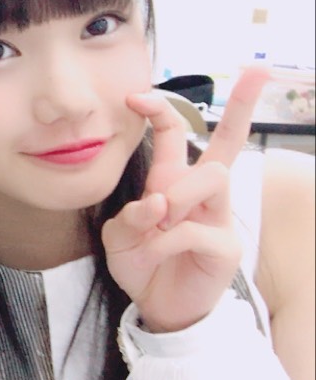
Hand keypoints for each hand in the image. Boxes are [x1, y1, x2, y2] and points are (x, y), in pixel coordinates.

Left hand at [103, 67, 268, 331]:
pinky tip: (150, 254)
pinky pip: (192, 230)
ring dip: (176, 196)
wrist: (159, 308)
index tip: (136, 94)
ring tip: (156, 222)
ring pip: (212, 178)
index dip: (161, 111)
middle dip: (241, 108)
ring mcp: (219, 218)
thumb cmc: (142, 264)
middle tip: (259, 72)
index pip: (178, 136)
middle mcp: (202, 195)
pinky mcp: (225, 247)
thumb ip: (130, 217)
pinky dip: (162, 241)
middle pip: (226, 145)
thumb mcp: (120, 238)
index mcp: (174, 183)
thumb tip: (153, 203)